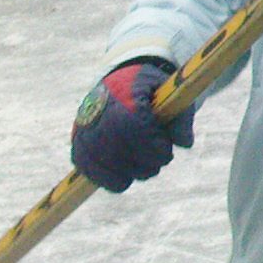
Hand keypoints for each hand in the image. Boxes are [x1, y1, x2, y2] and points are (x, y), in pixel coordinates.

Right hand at [70, 57, 195, 192]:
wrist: (125, 82)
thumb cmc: (154, 92)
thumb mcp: (173, 95)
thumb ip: (181, 117)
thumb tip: (185, 143)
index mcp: (124, 90)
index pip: (130, 122)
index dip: (148, 143)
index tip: (166, 153)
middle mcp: (98, 107)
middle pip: (114, 143)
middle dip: (140, 161)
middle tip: (159, 164)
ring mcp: (85, 124)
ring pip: (98, 157)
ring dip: (126, 172)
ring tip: (146, 170)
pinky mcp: (78, 141)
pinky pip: (85, 165)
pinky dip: (105, 178)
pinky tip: (123, 181)